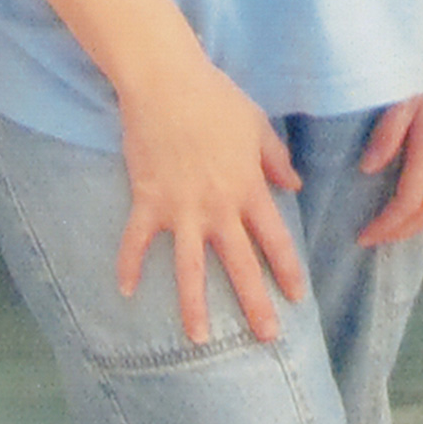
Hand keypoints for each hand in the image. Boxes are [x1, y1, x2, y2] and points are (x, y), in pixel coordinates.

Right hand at [114, 54, 304, 343]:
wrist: (167, 83)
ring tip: (198, 340)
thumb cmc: (216, 99)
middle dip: (254, 303)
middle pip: (240, 263)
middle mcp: (217, 206)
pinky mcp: (147, 201)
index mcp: (247, 187)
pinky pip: (135, 241)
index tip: (298, 297)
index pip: (274, 238)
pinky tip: (124, 291)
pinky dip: (127, 265)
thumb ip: (275, 159)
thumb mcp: (257, 126)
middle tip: (267, 337)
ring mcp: (181, 208)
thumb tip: (294, 186)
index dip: (288, 269)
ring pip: (189, 267)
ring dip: (193, 305)